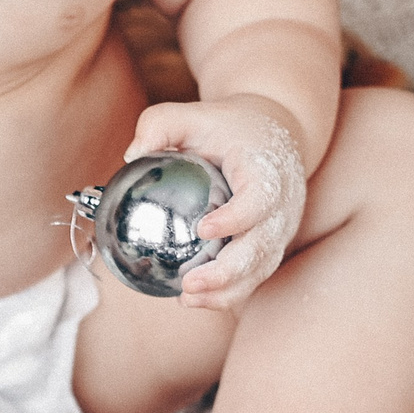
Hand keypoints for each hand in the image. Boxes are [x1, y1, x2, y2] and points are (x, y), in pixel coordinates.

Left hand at [124, 95, 309, 311]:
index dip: (236, 218)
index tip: (204, 229)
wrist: (276, 131)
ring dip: (226, 290)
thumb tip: (131, 156)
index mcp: (267, 168)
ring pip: (259, 268)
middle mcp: (282, 203)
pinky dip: (228, 292)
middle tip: (189, 284)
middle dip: (227, 271)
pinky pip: (254, 276)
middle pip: (261, 245)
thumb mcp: (193, 114)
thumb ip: (159, 125)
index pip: (260, 198)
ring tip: (186, 299)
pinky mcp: (272, 245)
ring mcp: (280, 228)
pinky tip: (194, 299)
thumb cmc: (227, 127)